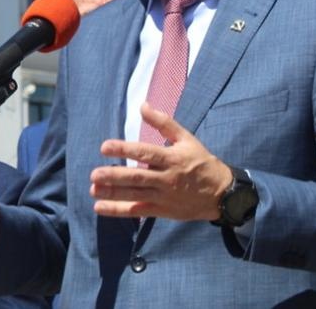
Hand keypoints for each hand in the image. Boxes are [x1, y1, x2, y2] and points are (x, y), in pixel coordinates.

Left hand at [91, 102, 232, 220]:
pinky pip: (138, 211)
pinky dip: (119, 210)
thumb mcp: (186, 139)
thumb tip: (143, 105)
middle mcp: (167, 178)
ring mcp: (164, 196)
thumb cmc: (201, 162)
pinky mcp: (162, 210)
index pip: (145, 153)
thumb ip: (163, 123)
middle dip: (115, 176)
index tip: (105, 147)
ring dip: (113, 193)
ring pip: (136, 195)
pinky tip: (100, 207)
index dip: (124, 150)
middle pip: (138, 177)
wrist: (222, 193)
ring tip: (93, 189)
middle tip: (94, 174)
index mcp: (172, 158)